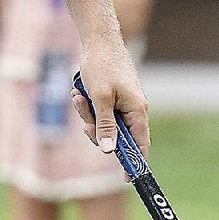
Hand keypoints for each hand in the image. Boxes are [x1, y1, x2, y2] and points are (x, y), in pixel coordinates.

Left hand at [72, 39, 149, 158]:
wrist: (98, 40)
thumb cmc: (102, 66)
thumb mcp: (101, 98)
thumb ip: (105, 125)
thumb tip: (109, 150)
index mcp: (137, 111)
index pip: (140, 145)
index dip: (133, 162)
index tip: (126, 179)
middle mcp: (134, 109)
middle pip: (118, 136)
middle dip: (97, 130)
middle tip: (85, 124)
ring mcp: (123, 103)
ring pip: (104, 123)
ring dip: (88, 114)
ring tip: (77, 97)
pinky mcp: (112, 97)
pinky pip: (99, 110)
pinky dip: (87, 105)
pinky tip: (78, 93)